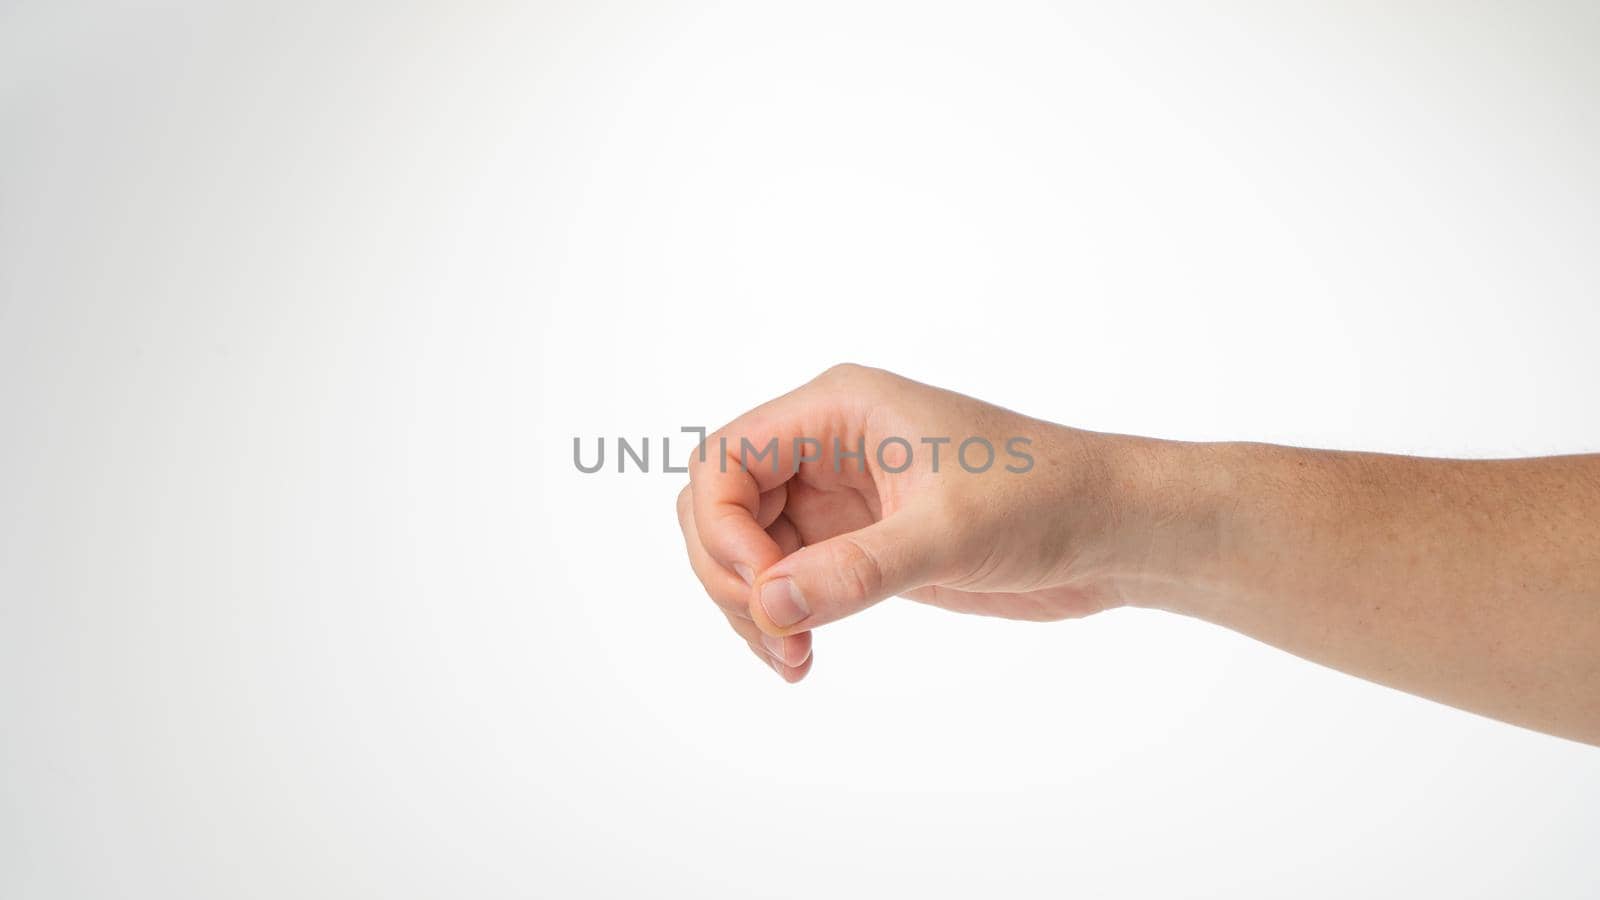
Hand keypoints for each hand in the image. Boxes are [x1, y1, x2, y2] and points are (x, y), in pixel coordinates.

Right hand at [675, 364, 1159, 680]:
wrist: (1112, 529)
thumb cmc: (1046, 499)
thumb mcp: (949, 534)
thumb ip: (854, 570)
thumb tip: (767, 604)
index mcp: (839, 409)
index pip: (726, 459)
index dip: (722, 527)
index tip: (764, 588)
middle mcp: (827, 445)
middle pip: (721, 505)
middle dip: (730, 573)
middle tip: (777, 636)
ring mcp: (839, 496)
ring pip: (746, 547)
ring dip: (750, 606)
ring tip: (792, 659)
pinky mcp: (857, 542)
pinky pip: (784, 576)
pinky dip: (778, 617)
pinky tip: (801, 655)